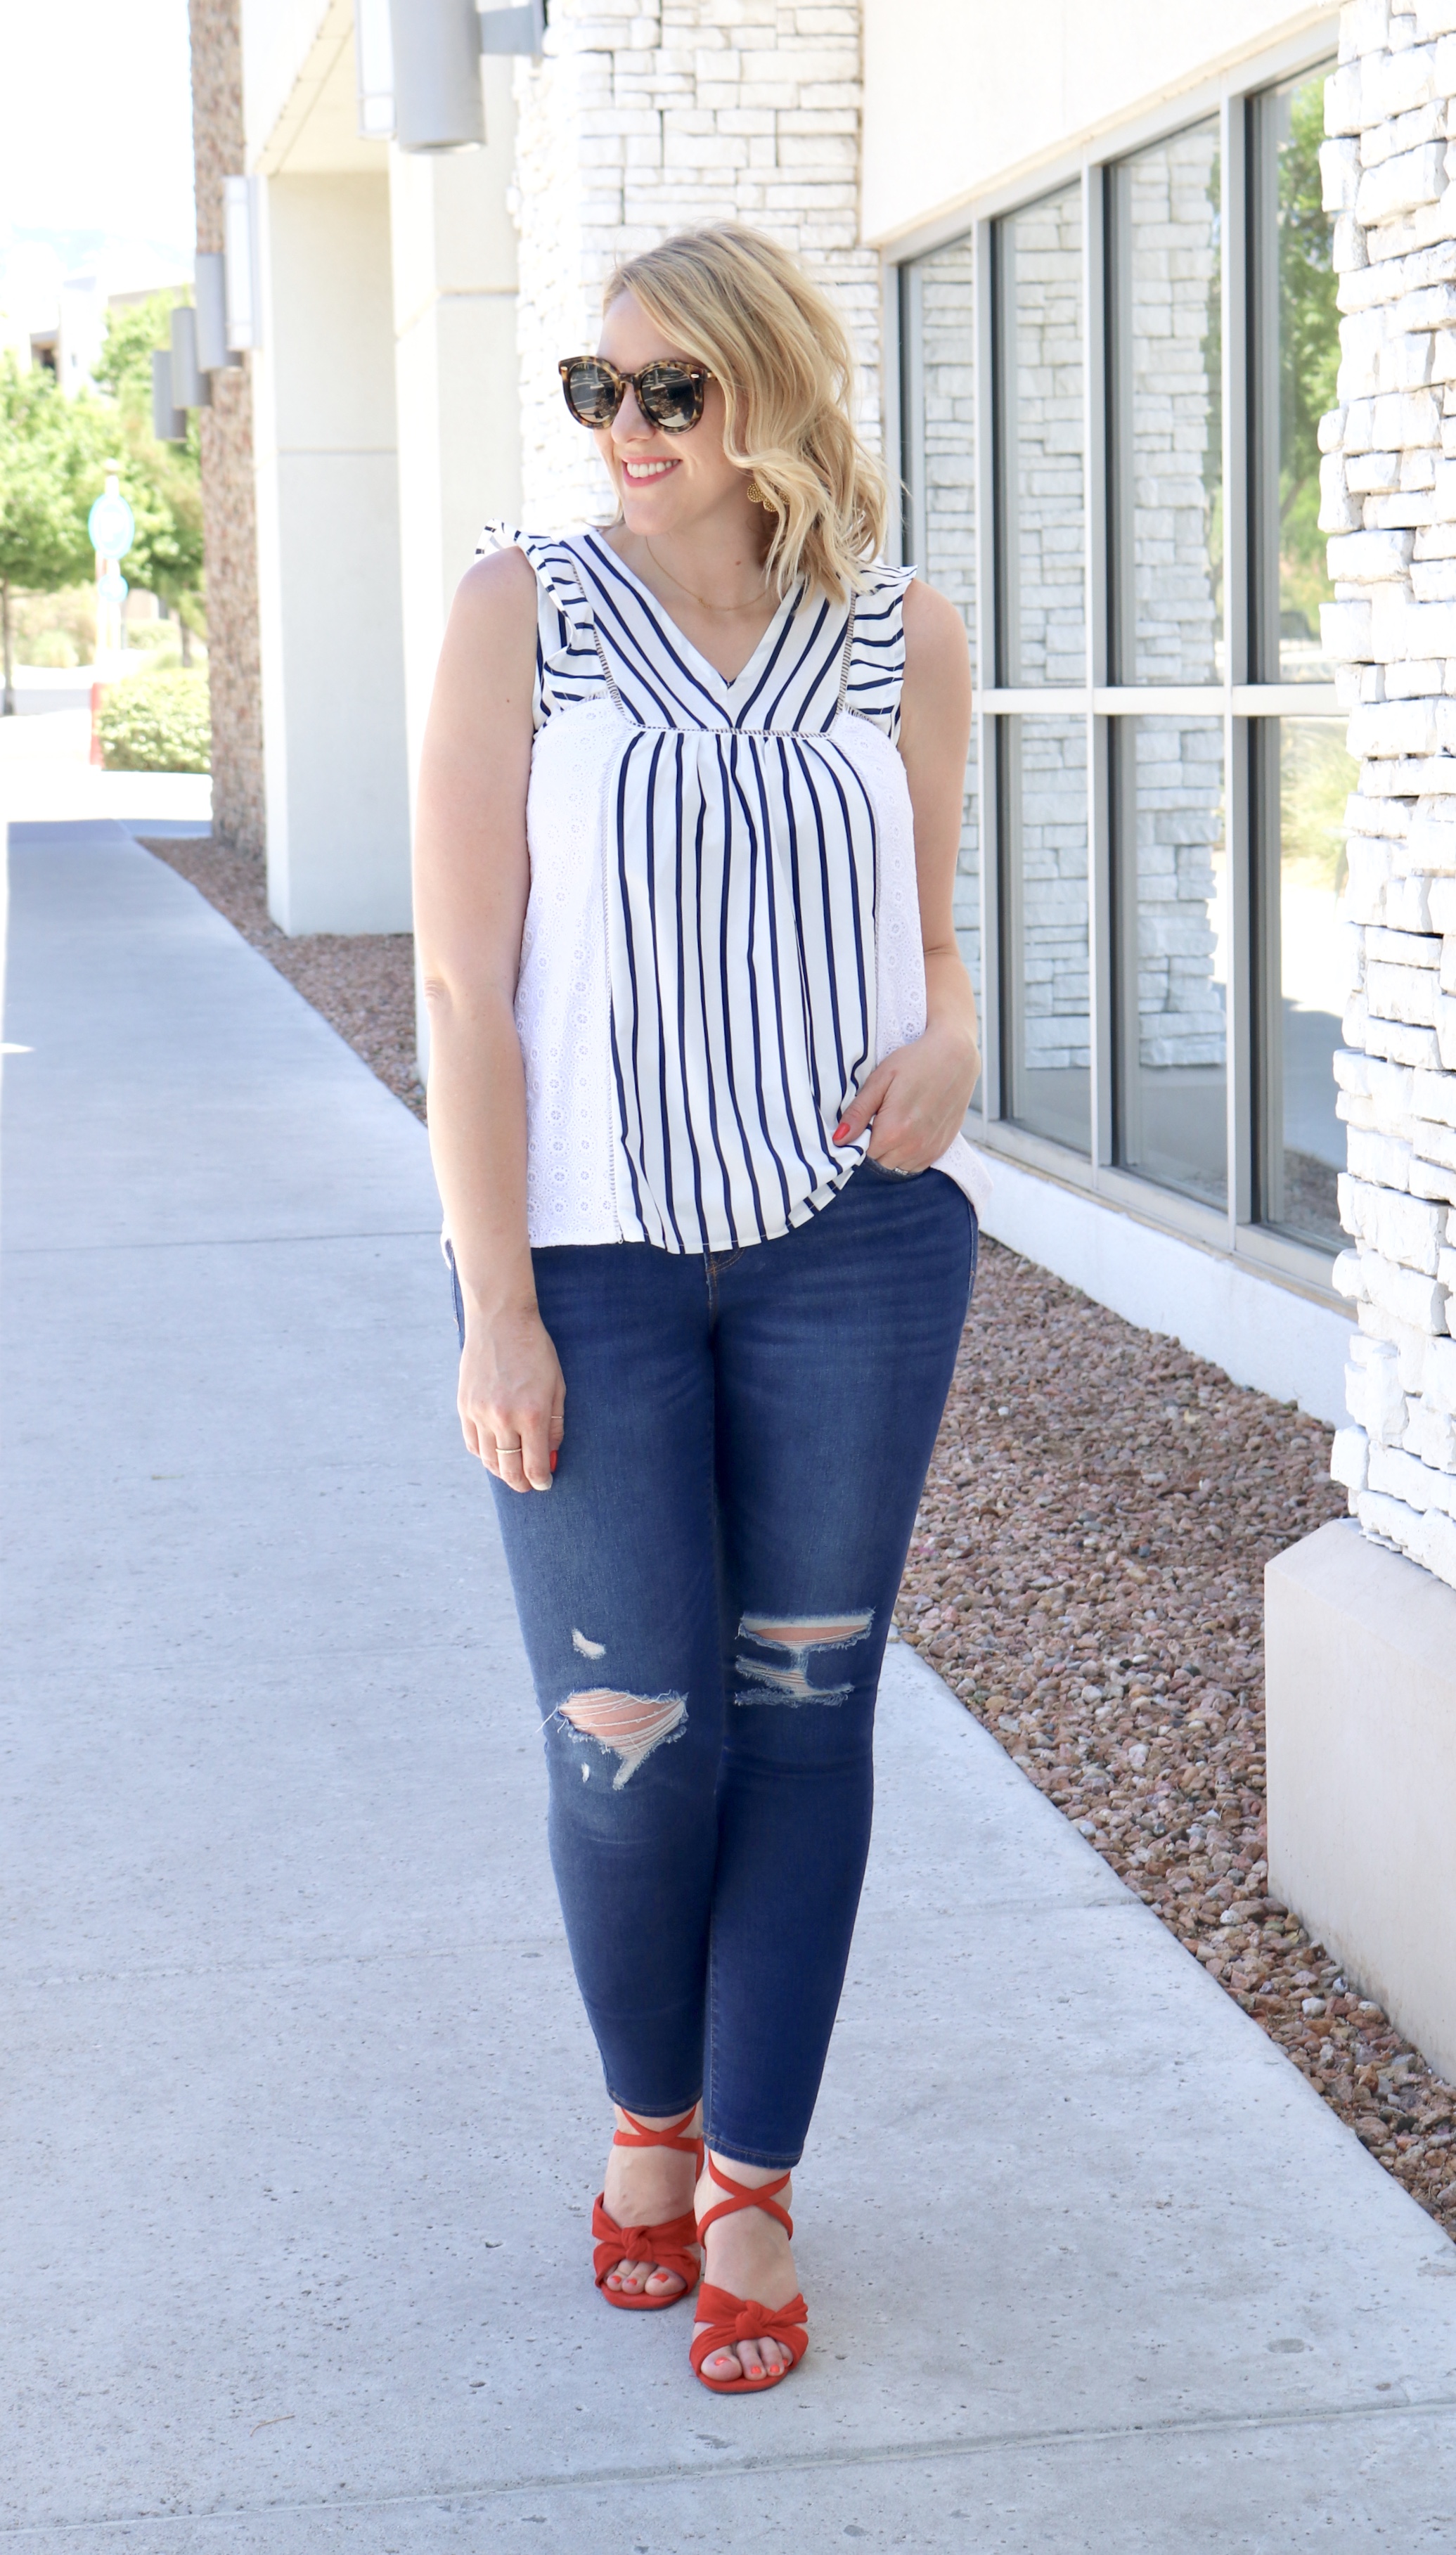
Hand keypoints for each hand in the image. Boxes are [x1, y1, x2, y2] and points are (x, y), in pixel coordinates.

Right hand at [457, 1301, 564, 1492]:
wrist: (501, 1320)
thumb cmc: (536, 1351)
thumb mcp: (556, 1386)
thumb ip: (555, 1424)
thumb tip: (550, 1455)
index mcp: (531, 1415)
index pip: (535, 1466)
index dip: (541, 1481)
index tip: (545, 1484)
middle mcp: (503, 1418)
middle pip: (509, 1470)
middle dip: (521, 1483)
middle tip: (529, 1485)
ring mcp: (480, 1413)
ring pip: (488, 1460)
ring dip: (501, 1471)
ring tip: (512, 1471)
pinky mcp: (464, 1406)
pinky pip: (472, 1443)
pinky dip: (483, 1454)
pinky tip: (493, 1453)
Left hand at [832, 1018, 979, 1173]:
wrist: (956, 1056)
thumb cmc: (916, 1062)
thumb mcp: (880, 1080)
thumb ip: (858, 1112)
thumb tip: (839, 1139)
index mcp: (893, 1131)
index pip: (863, 1151)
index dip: (862, 1134)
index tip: (870, 1115)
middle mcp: (913, 1146)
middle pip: (880, 1160)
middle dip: (877, 1142)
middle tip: (886, 1114)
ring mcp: (929, 1149)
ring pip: (898, 1164)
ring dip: (894, 1149)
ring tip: (901, 1119)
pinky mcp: (942, 1148)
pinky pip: (916, 1164)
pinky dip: (910, 1152)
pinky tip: (913, 1128)